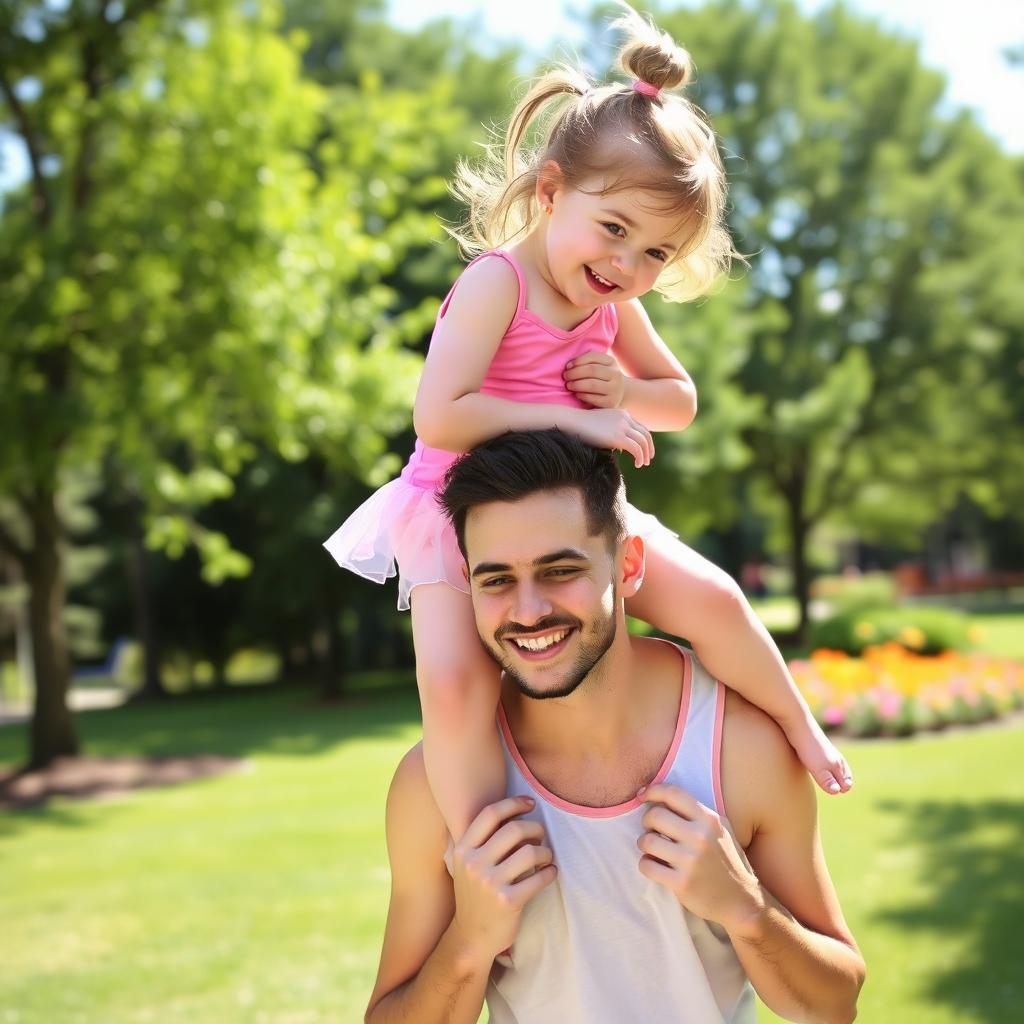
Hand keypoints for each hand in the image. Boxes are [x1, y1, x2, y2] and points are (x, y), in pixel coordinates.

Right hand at [449, 796, 556, 962]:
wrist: (470, 937)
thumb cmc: (474, 895)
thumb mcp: (465, 865)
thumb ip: (478, 839)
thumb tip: (508, 808)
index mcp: (463, 850)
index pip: (490, 814)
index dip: (513, 803)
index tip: (530, 803)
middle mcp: (474, 864)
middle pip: (514, 830)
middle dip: (534, 828)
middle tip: (541, 834)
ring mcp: (491, 884)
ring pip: (529, 852)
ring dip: (544, 851)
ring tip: (545, 856)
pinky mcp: (508, 902)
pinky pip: (539, 878)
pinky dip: (549, 872)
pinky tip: (550, 872)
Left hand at [564, 351, 626, 408]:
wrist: (617, 395)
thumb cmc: (601, 379)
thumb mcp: (598, 367)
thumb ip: (586, 363)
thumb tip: (569, 366)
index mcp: (611, 362)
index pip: (594, 356)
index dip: (578, 360)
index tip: (567, 366)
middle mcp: (616, 374)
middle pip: (592, 370)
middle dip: (575, 373)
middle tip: (565, 377)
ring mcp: (615, 389)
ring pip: (592, 384)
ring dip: (576, 384)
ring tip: (569, 385)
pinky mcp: (610, 402)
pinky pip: (593, 398)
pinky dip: (582, 395)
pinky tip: (576, 394)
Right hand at [570, 407, 653, 467]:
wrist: (571, 422)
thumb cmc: (582, 427)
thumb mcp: (601, 426)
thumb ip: (612, 434)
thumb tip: (619, 448)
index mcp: (622, 414)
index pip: (640, 427)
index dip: (645, 439)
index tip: (645, 450)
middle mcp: (625, 418)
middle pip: (645, 433)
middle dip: (649, 447)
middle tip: (648, 459)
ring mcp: (622, 426)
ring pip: (643, 441)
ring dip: (645, 454)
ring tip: (643, 464)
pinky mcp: (618, 436)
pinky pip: (636, 448)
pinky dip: (640, 457)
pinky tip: (637, 464)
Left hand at [636, 784, 762, 935]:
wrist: (742, 901)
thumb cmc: (726, 861)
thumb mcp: (720, 830)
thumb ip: (696, 813)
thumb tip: (660, 798)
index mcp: (709, 820)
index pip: (673, 793)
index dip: (652, 791)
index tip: (642, 797)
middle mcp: (700, 837)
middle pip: (655, 815)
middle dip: (647, 822)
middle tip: (651, 830)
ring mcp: (690, 861)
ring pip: (647, 841)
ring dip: (644, 844)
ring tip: (652, 849)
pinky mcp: (681, 883)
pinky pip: (647, 865)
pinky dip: (646, 864)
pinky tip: (654, 865)